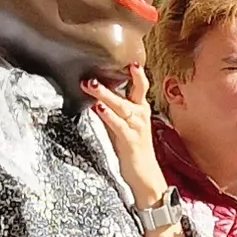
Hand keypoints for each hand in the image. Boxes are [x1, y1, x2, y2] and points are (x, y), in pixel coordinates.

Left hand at [80, 73, 171, 205]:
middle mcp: (141, 116)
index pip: (141, 87)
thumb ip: (113, 111)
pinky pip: (118, 125)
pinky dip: (108, 115)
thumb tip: (98, 97)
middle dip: (118, 79)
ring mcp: (136, 128)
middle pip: (133, 92)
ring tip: (92, 85)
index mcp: (141, 111)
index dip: (137, 74)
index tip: (131, 61)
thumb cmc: (133, 150)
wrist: (145, 175)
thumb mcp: (123, 126)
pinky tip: (99, 108)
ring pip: (122, 106)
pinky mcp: (130, 140)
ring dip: (106, 95)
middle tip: (100, 69)